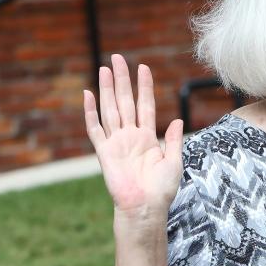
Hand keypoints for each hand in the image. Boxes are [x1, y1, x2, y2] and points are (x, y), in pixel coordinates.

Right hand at [84, 54, 183, 215]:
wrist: (146, 207)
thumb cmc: (162, 190)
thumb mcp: (174, 162)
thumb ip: (172, 140)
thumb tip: (176, 120)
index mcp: (148, 137)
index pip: (145, 105)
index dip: (144, 87)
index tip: (144, 68)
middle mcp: (130, 136)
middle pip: (125, 101)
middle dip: (122, 80)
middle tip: (117, 58)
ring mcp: (116, 142)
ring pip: (110, 109)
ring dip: (107, 89)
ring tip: (105, 68)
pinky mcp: (104, 152)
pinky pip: (95, 128)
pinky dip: (90, 112)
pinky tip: (88, 94)